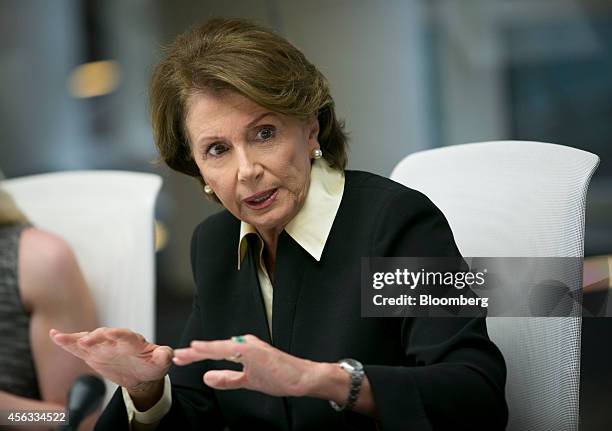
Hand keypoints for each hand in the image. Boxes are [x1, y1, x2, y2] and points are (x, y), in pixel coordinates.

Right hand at [49, 327, 172, 389]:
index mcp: (134, 341)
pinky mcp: (93, 354)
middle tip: (84, 342)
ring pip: (88, 339)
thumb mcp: (161, 362)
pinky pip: (78, 347)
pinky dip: (67, 342)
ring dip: (76, 339)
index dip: (118, 334)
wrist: (142, 372)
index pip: (126, 335)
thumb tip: (165, 353)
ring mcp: (103, 346)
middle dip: (94, 337)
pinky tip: (55, 335)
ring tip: (61, 337)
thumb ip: (164, 356)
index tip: (110, 333)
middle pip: (104, 335)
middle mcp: (117, 340)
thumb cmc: (152, 365)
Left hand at [173, 334, 317, 396]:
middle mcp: (245, 343)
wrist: (301, 378)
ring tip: (183, 354)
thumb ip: (228, 379)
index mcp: (244, 349)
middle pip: (214, 348)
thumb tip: (207, 378)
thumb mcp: (248, 382)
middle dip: (193, 353)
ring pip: (219, 347)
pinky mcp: (254, 350)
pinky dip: (213, 348)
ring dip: (199, 350)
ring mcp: (250, 345)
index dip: (197, 355)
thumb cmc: (280, 377)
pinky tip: (201, 348)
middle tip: (176, 356)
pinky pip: (229, 349)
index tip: (182, 358)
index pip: (216, 352)